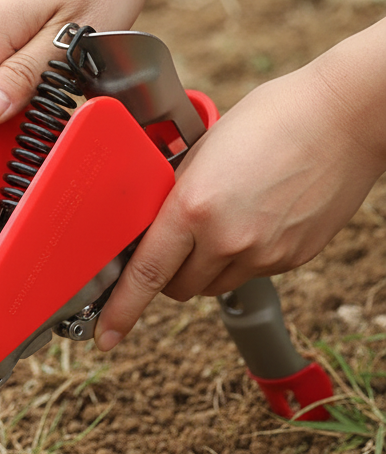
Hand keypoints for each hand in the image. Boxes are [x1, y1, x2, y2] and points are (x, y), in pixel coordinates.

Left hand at [94, 29, 385, 350]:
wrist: (347, 116)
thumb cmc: (273, 118)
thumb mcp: (203, 152)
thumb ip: (174, 198)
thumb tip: (151, 232)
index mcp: (194, 208)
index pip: (145, 274)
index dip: (121, 311)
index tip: (106, 336)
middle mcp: (227, 239)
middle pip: (178, 288)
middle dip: (171, 273)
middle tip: (181, 240)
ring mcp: (263, 253)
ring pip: (214, 285)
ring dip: (208, 266)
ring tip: (229, 219)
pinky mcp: (292, 259)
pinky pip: (251, 273)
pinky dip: (245, 257)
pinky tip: (260, 216)